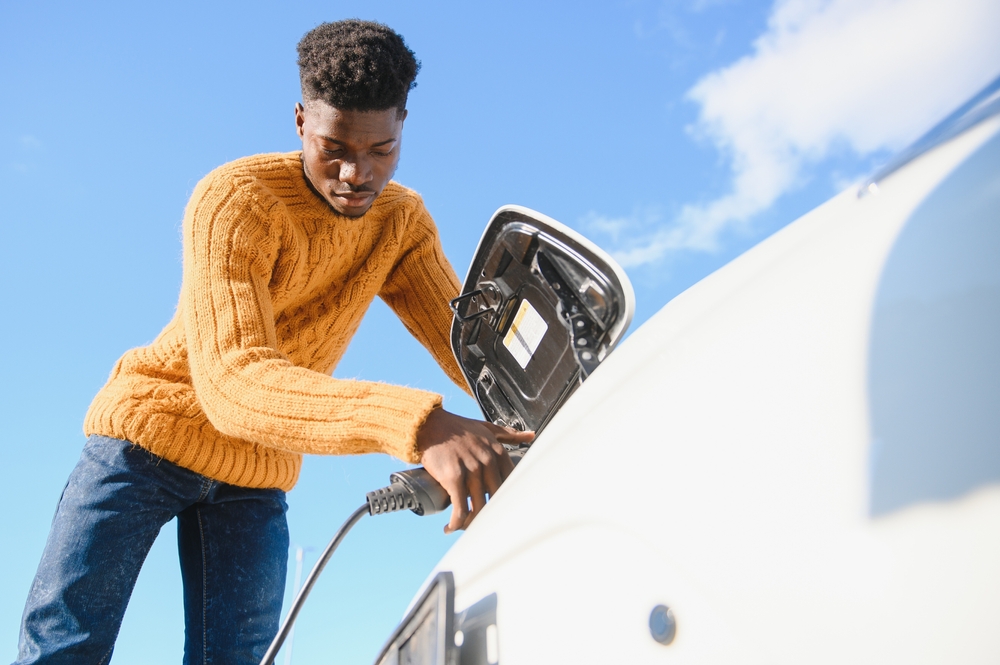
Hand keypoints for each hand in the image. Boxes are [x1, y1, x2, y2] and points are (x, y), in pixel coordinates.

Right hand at [416, 408, 534, 532]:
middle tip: (480, 523)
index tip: (499, 509)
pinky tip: (451, 527)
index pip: (510, 484)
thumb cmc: (457, 428)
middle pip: (496, 499)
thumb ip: (509, 434)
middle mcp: (487, 461)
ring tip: (462, 527)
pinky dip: (456, 522)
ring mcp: (471, 469)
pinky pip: (460, 507)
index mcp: (497, 451)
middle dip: (489, 515)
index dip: (505, 500)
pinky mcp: (453, 477)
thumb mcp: (487, 427)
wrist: (429, 424)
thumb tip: (531, 435)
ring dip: (470, 523)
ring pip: (478, 507)